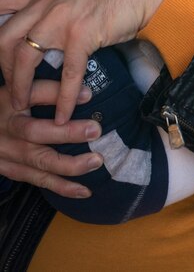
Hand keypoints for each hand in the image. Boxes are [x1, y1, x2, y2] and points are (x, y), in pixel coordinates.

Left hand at [0, 0, 180, 123]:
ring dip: (21, 87)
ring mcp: (62, 18)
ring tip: (23, 105)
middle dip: (1, 68)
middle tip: (10, 86)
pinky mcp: (82, 34)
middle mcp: (45, 2)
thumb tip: (40, 23)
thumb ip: (52, 3)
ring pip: (25, 57)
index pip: (0, 2)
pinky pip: (66, 73)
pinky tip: (62, 115)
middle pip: (4, 38)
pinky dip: (62, 99)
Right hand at [0, 81, 102, 197]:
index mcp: (12, 108)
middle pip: (37, 134)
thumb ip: (49, 91)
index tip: (88, 96)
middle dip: (68, 133)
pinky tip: (82, 190)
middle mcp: (9, 133)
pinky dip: (61, 186)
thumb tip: (86, 93)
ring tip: (95, 162)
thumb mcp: (20, 92)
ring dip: (69, 166)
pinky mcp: (12, 172)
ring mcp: (9, 156)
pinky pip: (38, 181)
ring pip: (39, 163)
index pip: (35, 96)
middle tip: (96, 130)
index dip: (58, 96)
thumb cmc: (2, 108)